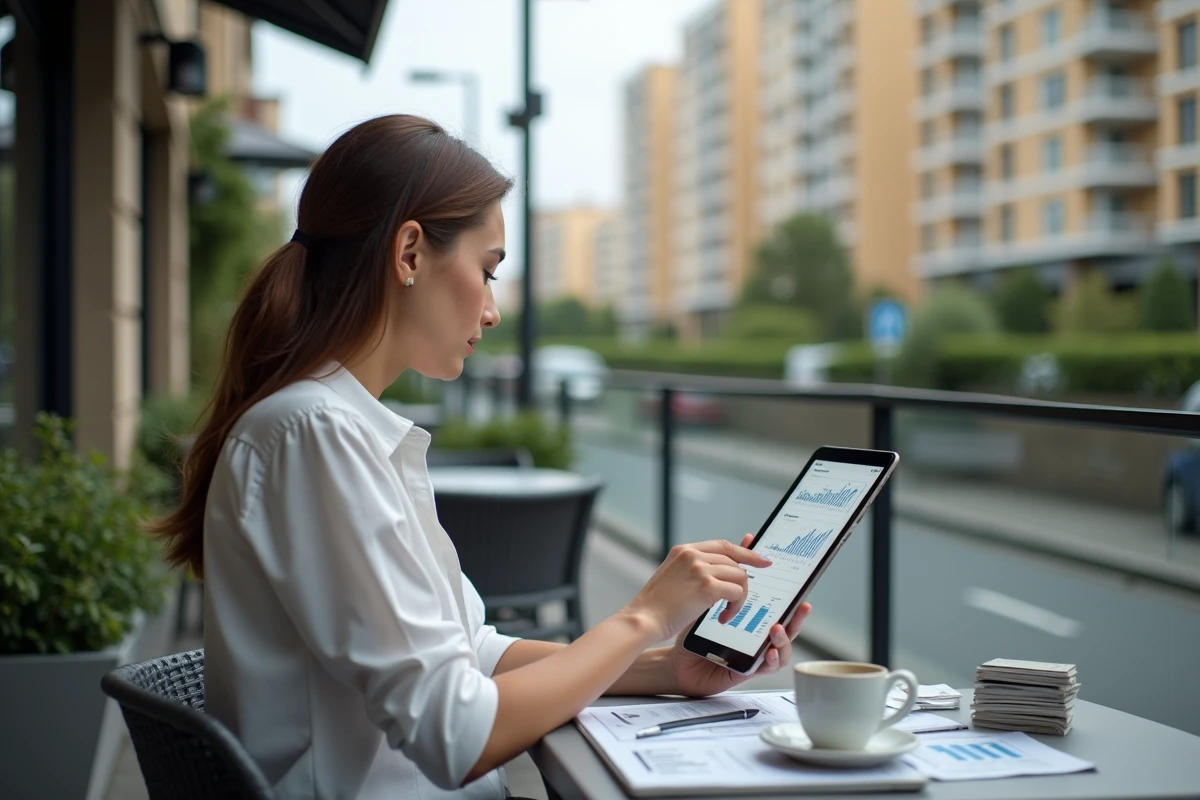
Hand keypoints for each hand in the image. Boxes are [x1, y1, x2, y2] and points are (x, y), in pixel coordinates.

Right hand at [623, 539, 771, 641]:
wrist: (643, 619)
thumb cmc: (657, 606)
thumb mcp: (673, 577)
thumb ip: (695, 569)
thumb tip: (723, 572)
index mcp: (684, 550)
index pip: (723, 545)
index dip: (745, 552)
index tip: (762, 560)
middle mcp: (693, 554)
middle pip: (735, 561)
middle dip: (744, 582)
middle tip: (741, 600)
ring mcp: (700, 568)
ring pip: (739, 576)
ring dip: (739, 598)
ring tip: (727, 613)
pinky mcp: (706, 586)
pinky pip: (736, 592)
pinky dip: (735, 608)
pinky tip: (722, 619)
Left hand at [668, 533, 812, 696]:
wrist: (677, 660)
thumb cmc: (694, 630)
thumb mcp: (711, 596)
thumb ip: (730, 572)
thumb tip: (748, 540)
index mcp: (754, 620)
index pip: (777, 606)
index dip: (788, 596)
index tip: (795, 587)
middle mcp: (758, 637)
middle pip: (787, 626)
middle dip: (798, 617)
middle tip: (804, 605)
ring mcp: (754, 654)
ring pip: (782, 648)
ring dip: (785, 638)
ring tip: (777, 628)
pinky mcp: (747, 671)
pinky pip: (766, 667)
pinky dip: (772, 660)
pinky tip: (770, 652)